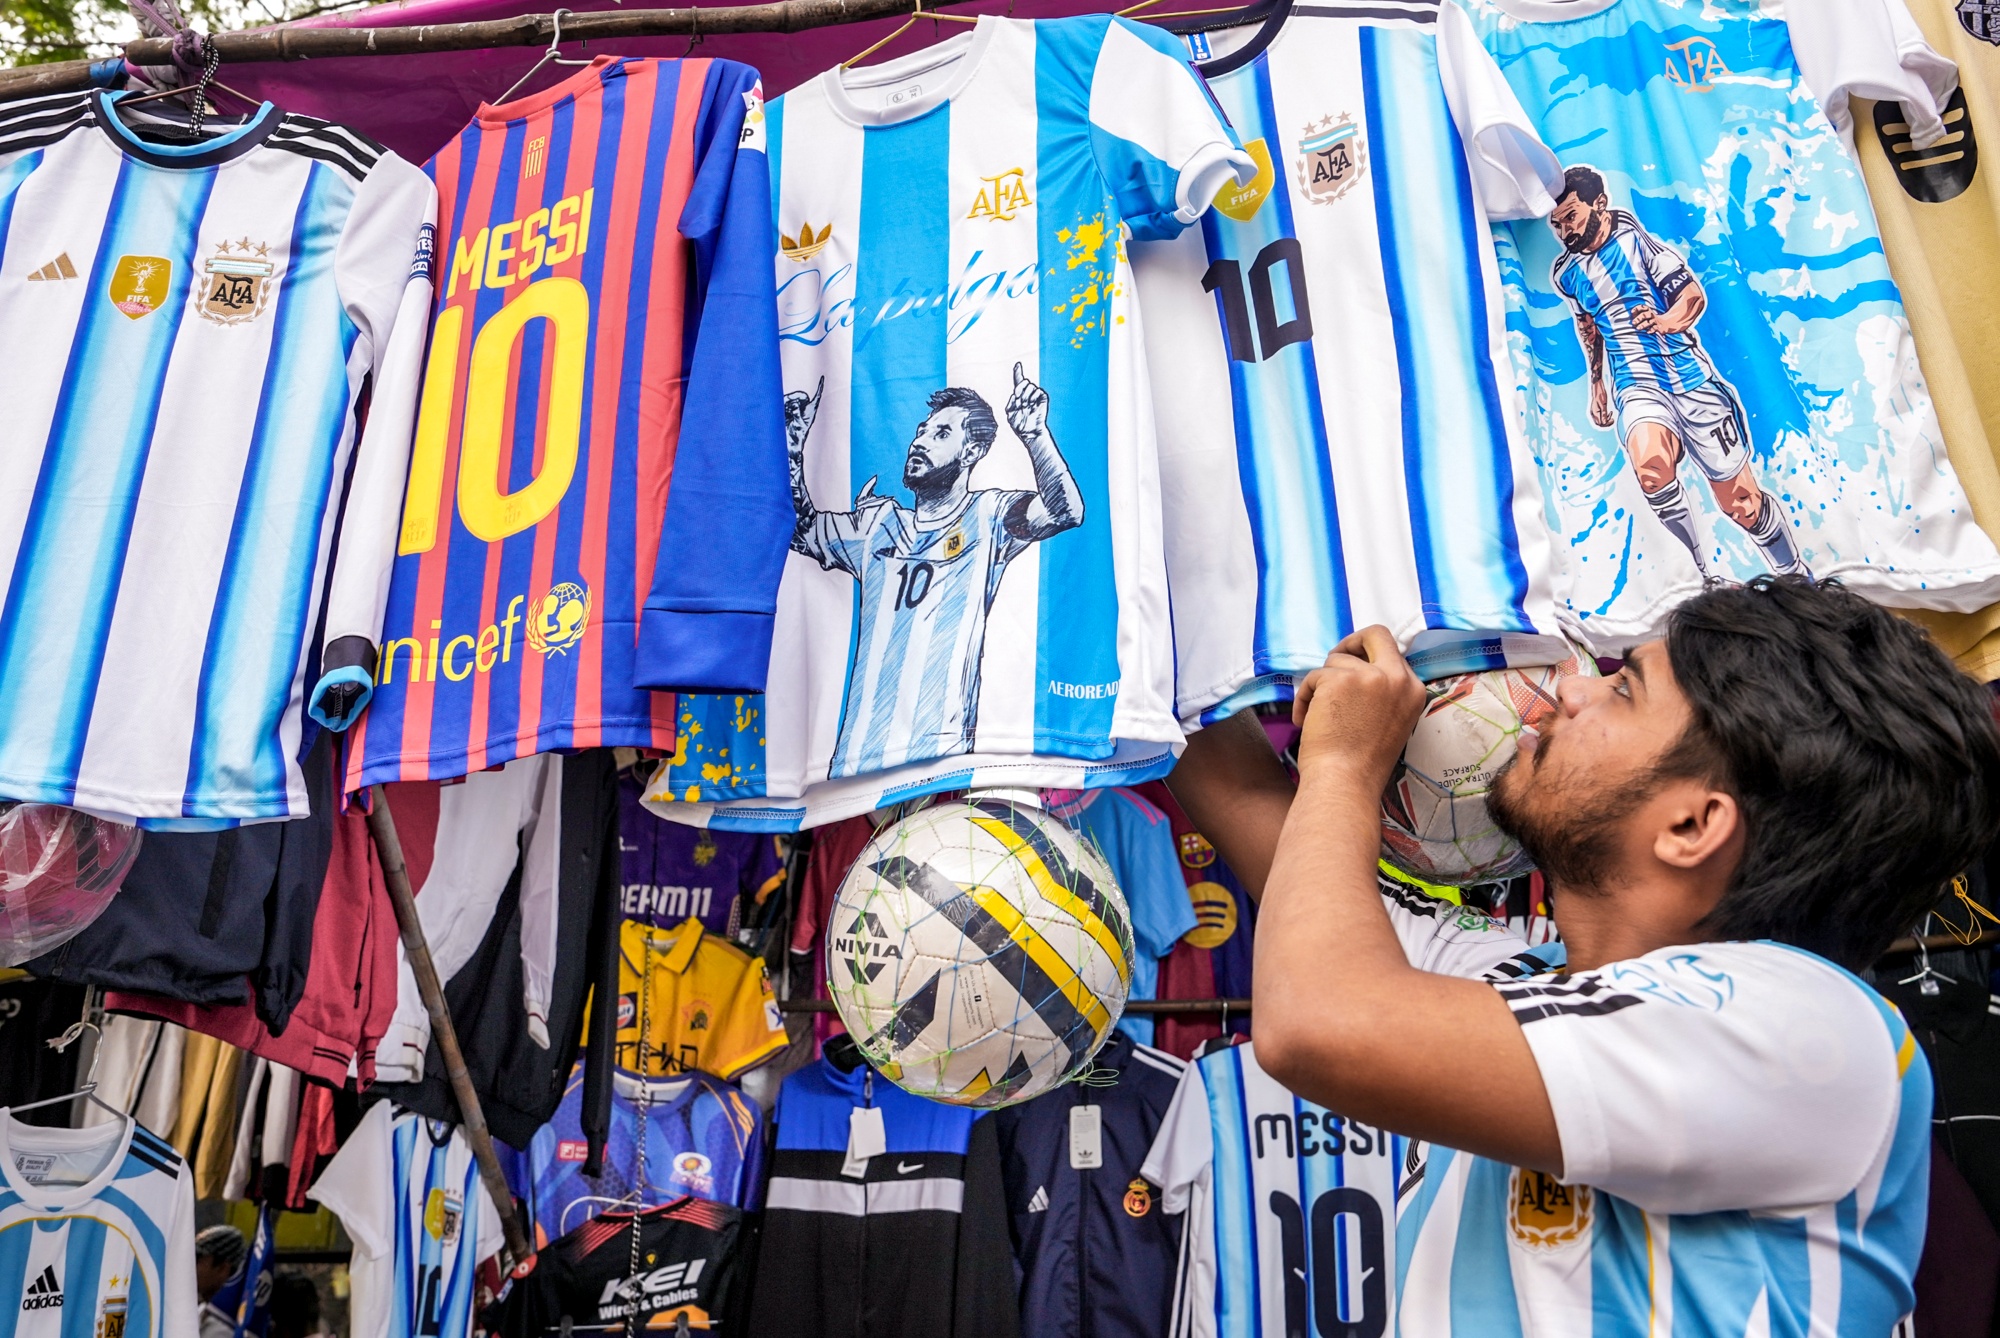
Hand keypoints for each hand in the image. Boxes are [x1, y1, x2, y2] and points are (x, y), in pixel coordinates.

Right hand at [784, 376, 823, 455]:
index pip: (817, 397)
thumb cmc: (797, 437)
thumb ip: (797, 413)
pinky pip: (785, 402)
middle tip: (790, 405)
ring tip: (786, 413)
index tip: (823, 378)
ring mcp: (796, 409)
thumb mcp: (798, 425)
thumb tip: (794, 404)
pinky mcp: (787, 411)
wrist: (788, 445)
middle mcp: (804, 409)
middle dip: (795, 397)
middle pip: (801, 395)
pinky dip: (783, 405)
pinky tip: (783, 411)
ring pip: (791, 398)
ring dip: (787, 403)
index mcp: (811, 412)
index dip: (820, 387)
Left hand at [1006, 362, 1047, 441]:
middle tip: (1019, 399)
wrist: (1030, 431)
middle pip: (1023, 382)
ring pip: (1030, 386)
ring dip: (1026, 396)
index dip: (1018, 372)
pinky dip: (1034, 397)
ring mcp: (1035, 396)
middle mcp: (1027, 394)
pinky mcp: (1042, 398)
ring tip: (1026, 406)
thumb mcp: (1009, 413)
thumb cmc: (1019, 425)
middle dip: (1019, 389)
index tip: (1018, 364)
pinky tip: (1032, 405)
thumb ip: (1011, 402)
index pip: (1018, 382)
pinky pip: (1038, 391)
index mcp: (1019, 396)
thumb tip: (1015, 393)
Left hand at [1290, 626, 1425, 790]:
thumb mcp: (1388, 722)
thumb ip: (1381, 693)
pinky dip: (1304, 698)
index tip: (1351, 670)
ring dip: (1320, 686)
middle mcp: (1398, 679)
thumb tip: (1355, 669)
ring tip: (1317, 717)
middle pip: (1375, 634)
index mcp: (1414, 690)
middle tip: (1332, 666)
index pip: (1392, 653)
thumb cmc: (1360, 764)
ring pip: (1335, 661)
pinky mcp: (1341, 679)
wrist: (1345, 783)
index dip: (1367, 659)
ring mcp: (1370, 676)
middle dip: (1350, 644)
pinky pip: (1314, 676)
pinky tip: (1305, 721)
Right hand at [1589, 377, 1613, 428]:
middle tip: (1613, 419)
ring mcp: (1594, 412)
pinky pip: (1600, 416)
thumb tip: (1604, 423)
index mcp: (1595, 413)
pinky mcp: (1596, 409)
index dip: (1606, 424)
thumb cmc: (1601, 394)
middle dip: (1606, 422)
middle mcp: (1593, 413)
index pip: (1600, 423)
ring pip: (1600, 420)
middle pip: (1599, 423)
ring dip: (1606, 419)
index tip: (1613, 419)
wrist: (1597, 387)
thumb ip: (1604, 414)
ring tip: (1611, 414)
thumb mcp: (1604, 404)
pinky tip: (1610, 412)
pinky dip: (1605, 416)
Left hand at [1630, 303, 1668, 333]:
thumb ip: (1637, 315)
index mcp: (1647, 310)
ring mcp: (1655, 320)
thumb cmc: (1648, 319)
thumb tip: (1629, 315)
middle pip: (1645, 315)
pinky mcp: (1658, 326)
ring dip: (1643, 325)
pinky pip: (1655, 328)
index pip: (1643, 307)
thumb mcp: (1644, 315)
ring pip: (1649, 322)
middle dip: (1639, 318)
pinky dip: (1651, 330)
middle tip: (1633, 322)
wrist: (1663, 323)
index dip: (1637, 308)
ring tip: (1638, 328)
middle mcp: (1651, 314)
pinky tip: (1647, 332)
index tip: (1632, 312)